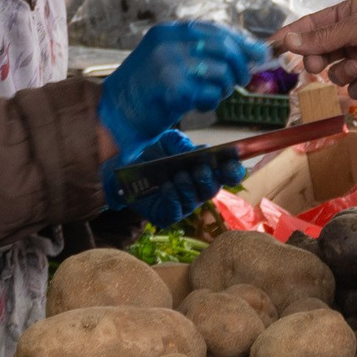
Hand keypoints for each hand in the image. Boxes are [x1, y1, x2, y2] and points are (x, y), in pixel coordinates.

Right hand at [98, 22, 270, 155]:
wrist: (114, 116)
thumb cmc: (143, 91)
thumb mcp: (166, 59)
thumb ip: (198, 51)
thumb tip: (244, 52)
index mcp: (167, 32)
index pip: (215, 30)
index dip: (241, 42)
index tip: (257, 53)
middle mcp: (168, 43)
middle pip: (224, 48)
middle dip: (239, 65)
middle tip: (241, 79)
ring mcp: (171, 65)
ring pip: (221, 72)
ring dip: (223, 88)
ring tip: (209, 95)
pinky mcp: (176, 90)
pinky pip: (211, 95)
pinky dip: (210, 102)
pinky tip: (197, 105)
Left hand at [101, 130, 245, 226]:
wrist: (124, 168)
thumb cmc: (152, 154)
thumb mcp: (167, 141)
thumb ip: (182, 143)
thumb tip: (200, 151)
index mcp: (204, 170)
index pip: (227, 174)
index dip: (233, 171)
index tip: (230, 164)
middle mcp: (197, 189)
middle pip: (213, 190)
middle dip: (208, 179)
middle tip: (199, 169)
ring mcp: (184, 204)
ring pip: (195, 201)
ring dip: (189, 187)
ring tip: (178, 176)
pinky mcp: (167, 215)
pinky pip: (177, 211)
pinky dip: (174, 198)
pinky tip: (167, 187)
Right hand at [270, 0, 356, 94]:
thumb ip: (322, 37)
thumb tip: (288, 41)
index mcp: (344, 18)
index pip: (310, 27)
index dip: (291, 36)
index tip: (272, 46)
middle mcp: (349, 39)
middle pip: (318, 55)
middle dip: (318, 61)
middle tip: (316, 64)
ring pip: (336, 76)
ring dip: (348, 73)